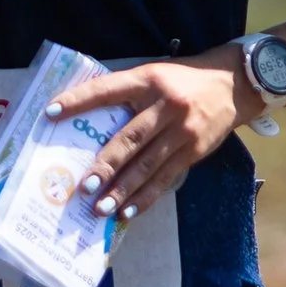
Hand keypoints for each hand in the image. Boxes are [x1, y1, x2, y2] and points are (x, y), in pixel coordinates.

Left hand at [44, 50, 245, 216]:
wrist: (235, 84)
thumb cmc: (182, 80)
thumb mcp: (155, 74)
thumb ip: (127, 93)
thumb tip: (86, 120)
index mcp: (148, 80)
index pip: (107, 89)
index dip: (78, 100)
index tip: (50, 113)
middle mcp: (166, 105)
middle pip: (130, 138)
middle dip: (106, 164)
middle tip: (84, 186)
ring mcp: (183, 131)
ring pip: (148, 165)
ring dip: (123, 189)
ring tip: (101, 208)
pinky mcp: (195, 151)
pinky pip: (166, 178)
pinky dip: (145, 197)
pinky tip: (128, 211)